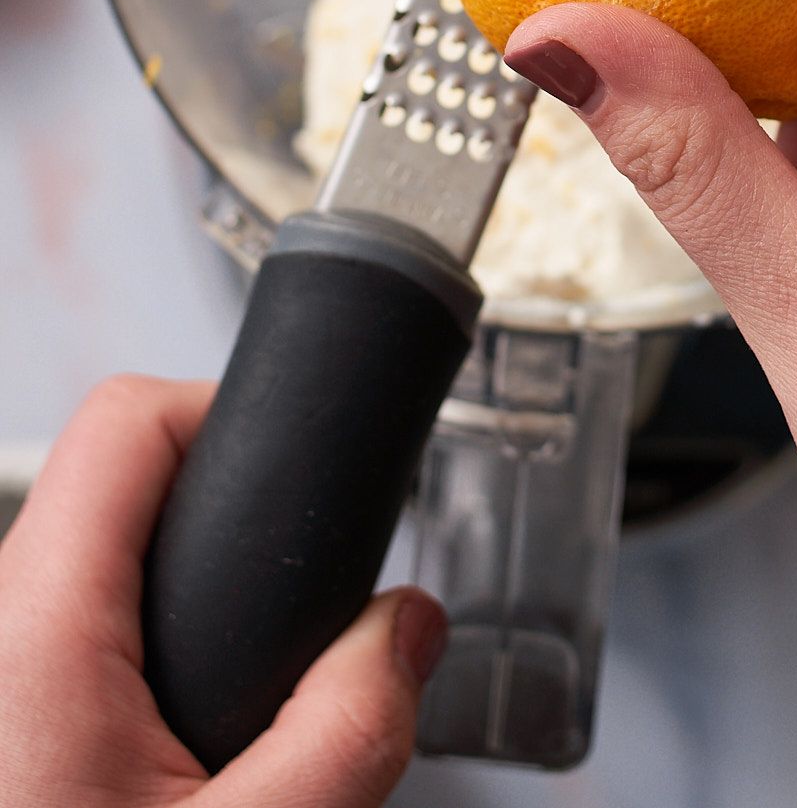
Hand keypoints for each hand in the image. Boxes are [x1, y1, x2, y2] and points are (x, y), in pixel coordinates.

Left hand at [0, 375, 444, 806]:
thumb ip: (348, 733)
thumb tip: (408, 631)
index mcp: (34, 628)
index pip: (128, 419)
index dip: (234, 411)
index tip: (303, 463)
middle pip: (129, 479)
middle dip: (236, 525)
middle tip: (296, 601)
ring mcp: (2, 664)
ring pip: (111, 556)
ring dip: (201, 595)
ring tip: (251, 681)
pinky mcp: (12, 706)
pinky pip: (89, 622)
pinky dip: (162, 644)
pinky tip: (198, 727)